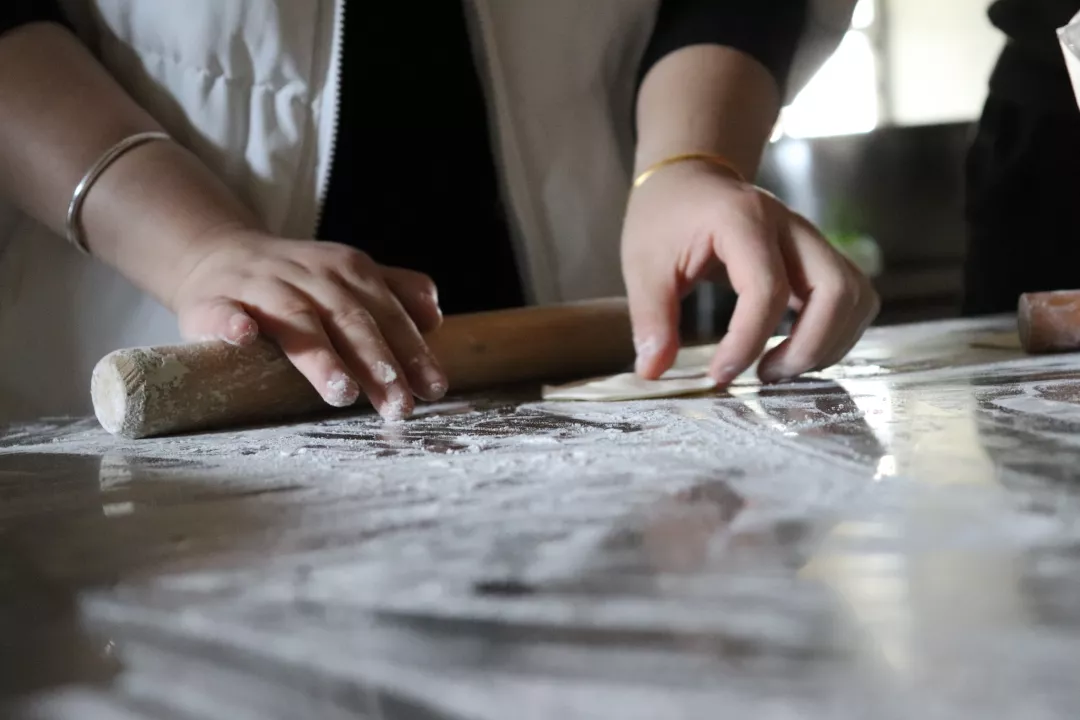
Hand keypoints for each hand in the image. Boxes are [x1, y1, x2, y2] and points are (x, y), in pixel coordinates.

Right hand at [170, 226, 446, 420]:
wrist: (216, 254)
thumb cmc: (296, 281)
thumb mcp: (349, 277)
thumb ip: (395, 293)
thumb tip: (434, 318)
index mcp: (347, 272)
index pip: (387, 315)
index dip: (412, 352)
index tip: (433, 389)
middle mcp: (308, 275)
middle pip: (349, 320)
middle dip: (377, 364)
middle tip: (399, 406)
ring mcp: (260, 286)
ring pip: (294, 321)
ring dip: (320, 357)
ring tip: (342, 392)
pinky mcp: (212, 301)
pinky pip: (221, 311)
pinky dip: (231, 323)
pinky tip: (243, 336)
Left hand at [621, 162, 879, 384]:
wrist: (691, 177)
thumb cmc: (666, 216)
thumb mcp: (643, 266)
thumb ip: (651, 319)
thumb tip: (652, 372)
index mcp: (744, 220)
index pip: (767, 288)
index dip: (748, 340)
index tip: (719, 375)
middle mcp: (791, 226)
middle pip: (837, 290)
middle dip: (809, 347)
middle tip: (764, 376)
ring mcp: (812, 240)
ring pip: (856, 296)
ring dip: (829, 343)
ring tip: (781, 367)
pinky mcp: (819, 257)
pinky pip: (851, 298)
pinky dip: (835, 333)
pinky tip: (796, 351)